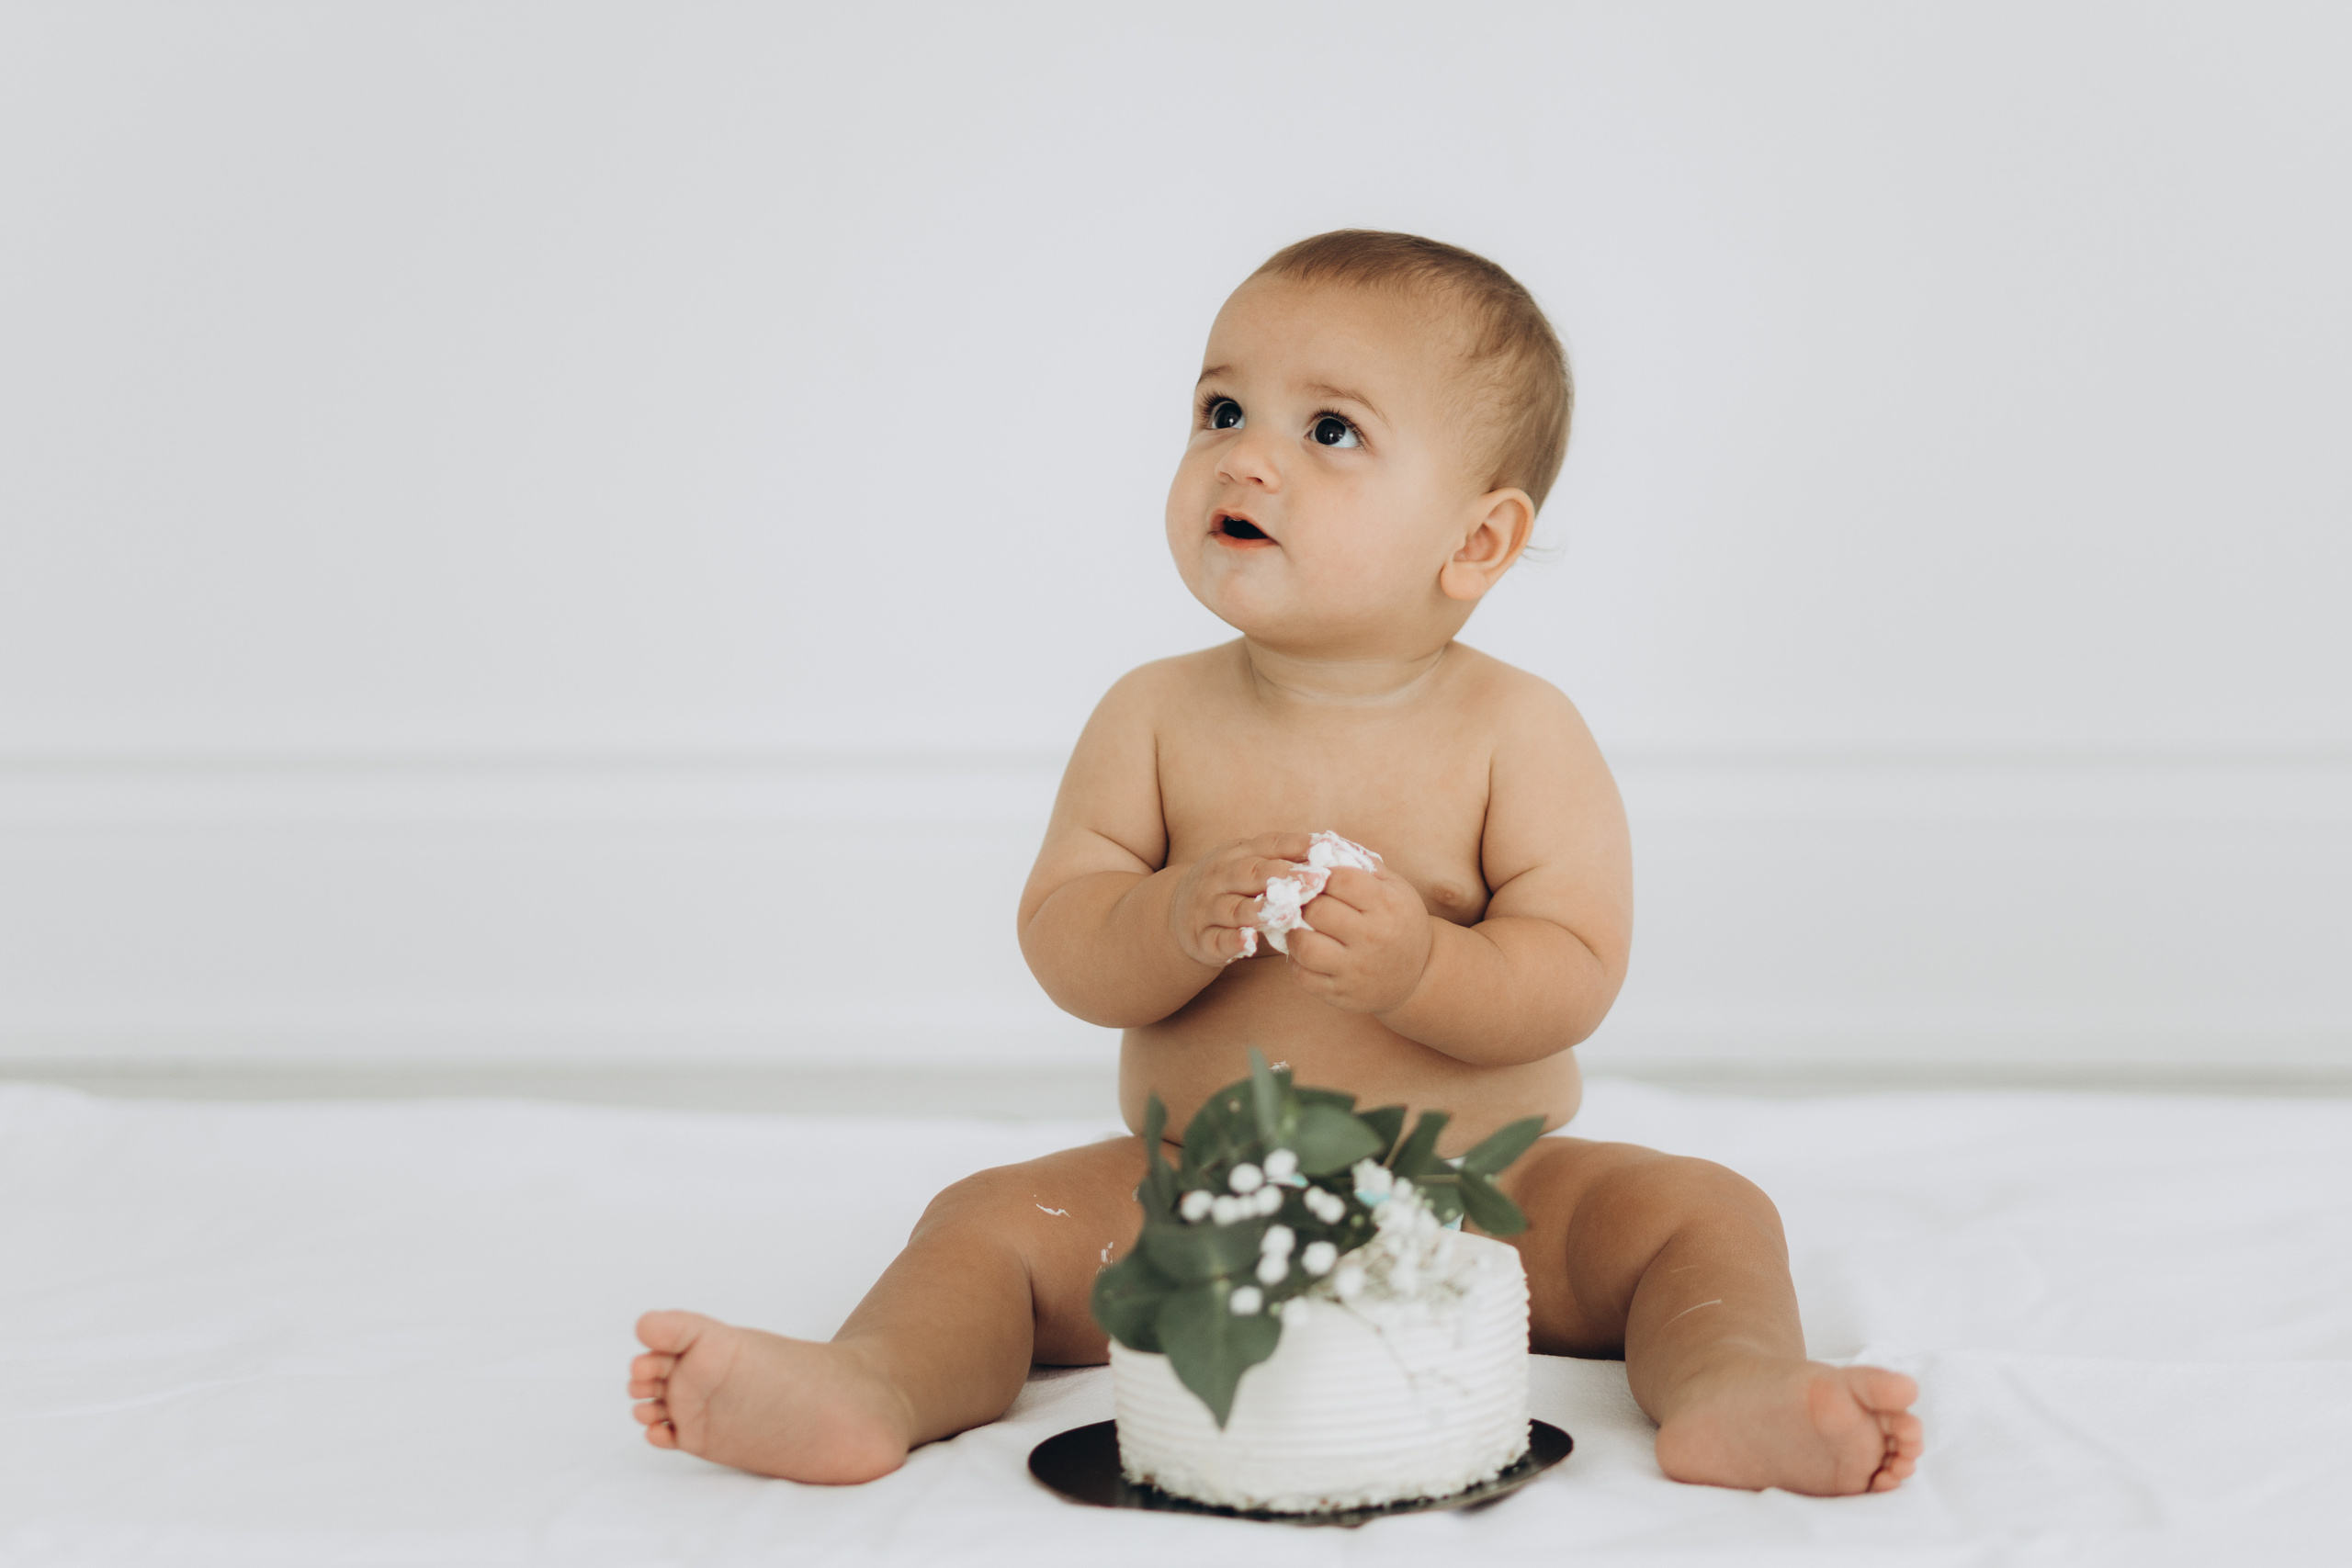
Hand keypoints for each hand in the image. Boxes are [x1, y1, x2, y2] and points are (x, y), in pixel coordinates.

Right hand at [1166, 831, 1315, 967]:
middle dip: (1285, 877)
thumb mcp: (1252, 865)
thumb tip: (1339, 851)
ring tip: (1286, 913)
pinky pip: (1216, 940)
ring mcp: (1207, 907)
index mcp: (1238, 853)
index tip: (1328, 849)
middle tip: (1317, 882)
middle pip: (1251, 874)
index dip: (1298, 846)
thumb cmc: (1232, 887)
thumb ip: (1287, 860)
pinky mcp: (1200, 938)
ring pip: (1233, 908)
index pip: (1269, 846)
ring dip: (1259, 910)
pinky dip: (1232, 942)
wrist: (1176, 913)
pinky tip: (1249, 942)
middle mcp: (1219, 876)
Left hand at [1282, 863, 1434, 1014]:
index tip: (1318, 878)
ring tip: (1301, 927)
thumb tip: (1322, 844)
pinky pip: (1303, 976)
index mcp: (1387, 905)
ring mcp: (1356, 969)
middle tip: (1304, 903)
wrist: (1419, 975)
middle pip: (1318, 911)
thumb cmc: (1400, 922)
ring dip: (1294, 933)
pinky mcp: (1342, 994)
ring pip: (1305, 946)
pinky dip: (1296, 962)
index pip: (1340, 880)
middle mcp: (1373, 938)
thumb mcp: (1396, 888)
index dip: (1321, 875)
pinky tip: (1306, 952)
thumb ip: (1363, 864)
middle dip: (1305, 903)